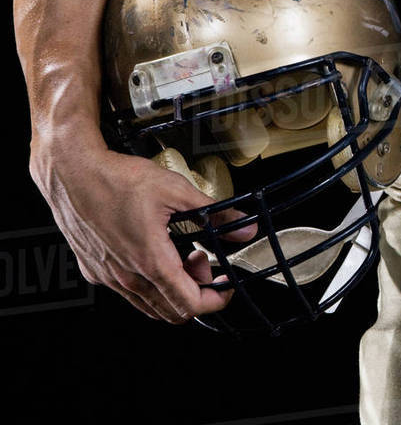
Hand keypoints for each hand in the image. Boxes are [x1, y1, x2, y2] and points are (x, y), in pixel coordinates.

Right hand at [30, 131, 256, 322]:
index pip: (189, 304)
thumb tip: (244, 228)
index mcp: (150, 262)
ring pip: (149, 304)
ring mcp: (107, 276)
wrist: (72, 173)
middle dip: (196, 291)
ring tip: (181, 254)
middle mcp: (127, 277)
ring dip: (172, 287)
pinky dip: (149, 282)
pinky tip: (155, 252)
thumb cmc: (117, 179)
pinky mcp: (94, 270)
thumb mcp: (177, 191)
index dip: (216, 299)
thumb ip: (215, 213)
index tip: (226, 285)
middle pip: (171, 311)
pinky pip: (128, 291)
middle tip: (202, 260)